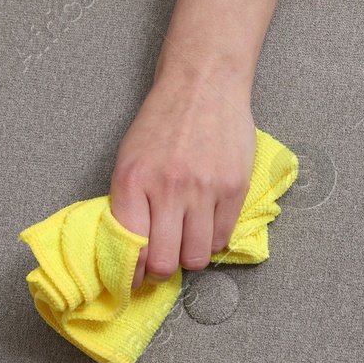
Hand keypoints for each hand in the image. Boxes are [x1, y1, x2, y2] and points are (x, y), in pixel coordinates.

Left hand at [108, 62, 255, 290]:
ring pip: (197, 257)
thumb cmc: (162, 120)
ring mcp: (204, 189)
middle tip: (163, 262)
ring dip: (190, 256)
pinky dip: (213, 239)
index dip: (131, 273)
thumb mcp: (130, 157)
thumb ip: (129, 202)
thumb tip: (132, 251)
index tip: (134, 279)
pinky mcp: (234, 187)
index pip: (131, 249)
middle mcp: (168, 188)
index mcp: (133, 180)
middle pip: (166, 262)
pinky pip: (222, 237)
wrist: (203, 83)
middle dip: (162, 270)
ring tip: (186, 239)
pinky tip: (205, 223)